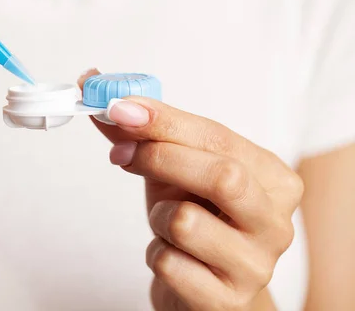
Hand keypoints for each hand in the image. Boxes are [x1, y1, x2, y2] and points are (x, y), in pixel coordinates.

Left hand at [79, 72, 303, 309]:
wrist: (205, 286)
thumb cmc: (196, 219)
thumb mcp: (174, 170)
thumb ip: (142, 129)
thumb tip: (95, 83)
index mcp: (273, 178)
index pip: (220, 138)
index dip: (165, 121)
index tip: (119, 107)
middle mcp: (276, 222)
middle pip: (221, 176)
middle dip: (159, 158)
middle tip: (122, 156)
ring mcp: (256, 266)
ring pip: (185, 222)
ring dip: (157, 218)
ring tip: (167, 224)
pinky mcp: (226, 301)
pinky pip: (169, 263)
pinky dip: (156, 253)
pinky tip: (172, 257)